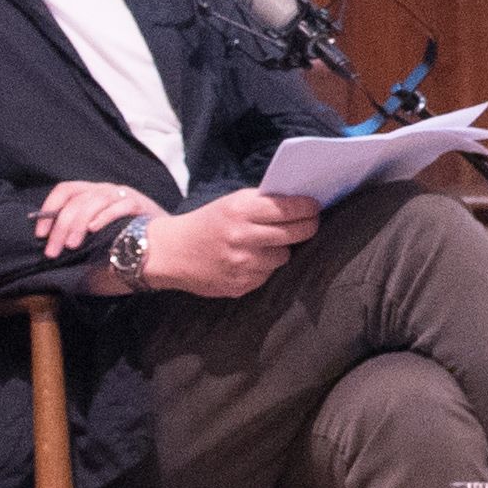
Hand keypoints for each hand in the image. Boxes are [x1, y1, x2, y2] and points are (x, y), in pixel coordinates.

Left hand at [30, 180, 151, 267]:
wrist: (163, 243)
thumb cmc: (125, 241)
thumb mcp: (97, 234)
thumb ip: (79, 235)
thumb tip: (53, 247)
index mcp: (92, 193)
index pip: (65, 190)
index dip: (48, 209)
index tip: (40, 234)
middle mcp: (105, 190)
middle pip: (76, 200)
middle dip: (60, 226)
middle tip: (53, 251)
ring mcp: (122, 195)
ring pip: (94, 201)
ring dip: (78, 224)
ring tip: (72, 246)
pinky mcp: (139, 204)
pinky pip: (119, 206)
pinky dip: (104, 217)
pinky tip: (94, 230)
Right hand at [126, 191, 317, 299]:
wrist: (171, 254)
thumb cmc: (206, 223)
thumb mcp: (230, 203)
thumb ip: (261, 203)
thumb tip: (300, 203)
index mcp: (240, 210)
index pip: (288, 208)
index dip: (308, 207)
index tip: (315, 206)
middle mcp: (242, 237)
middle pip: (295, 233)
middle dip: (307, 227)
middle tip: (310, 223)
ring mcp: (242, 264)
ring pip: (283, 256)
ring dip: (280, 249)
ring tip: (265, 243)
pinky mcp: (240, 285)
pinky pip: (267, 274)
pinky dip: (264, 267)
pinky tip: (249, 260)